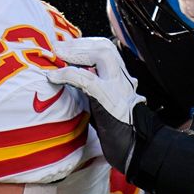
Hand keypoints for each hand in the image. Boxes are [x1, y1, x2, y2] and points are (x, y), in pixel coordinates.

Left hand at [46, 37, 193, 193]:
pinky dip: (67, 74)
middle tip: (58, 45)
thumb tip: (71, 82)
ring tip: (57, 54)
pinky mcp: (108, 98)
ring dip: (76, 51)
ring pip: (101, 55)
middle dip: (80, 43)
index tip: (67, 46)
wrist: (138, 150)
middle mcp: (122, 80)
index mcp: (121, 80)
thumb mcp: (104, 105)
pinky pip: (86, 79)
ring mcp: (118, 87)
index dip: (86, 44)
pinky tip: (54, 76)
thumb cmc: (119, 133)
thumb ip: (93, 91)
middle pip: (105, 47)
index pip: (107, 51)